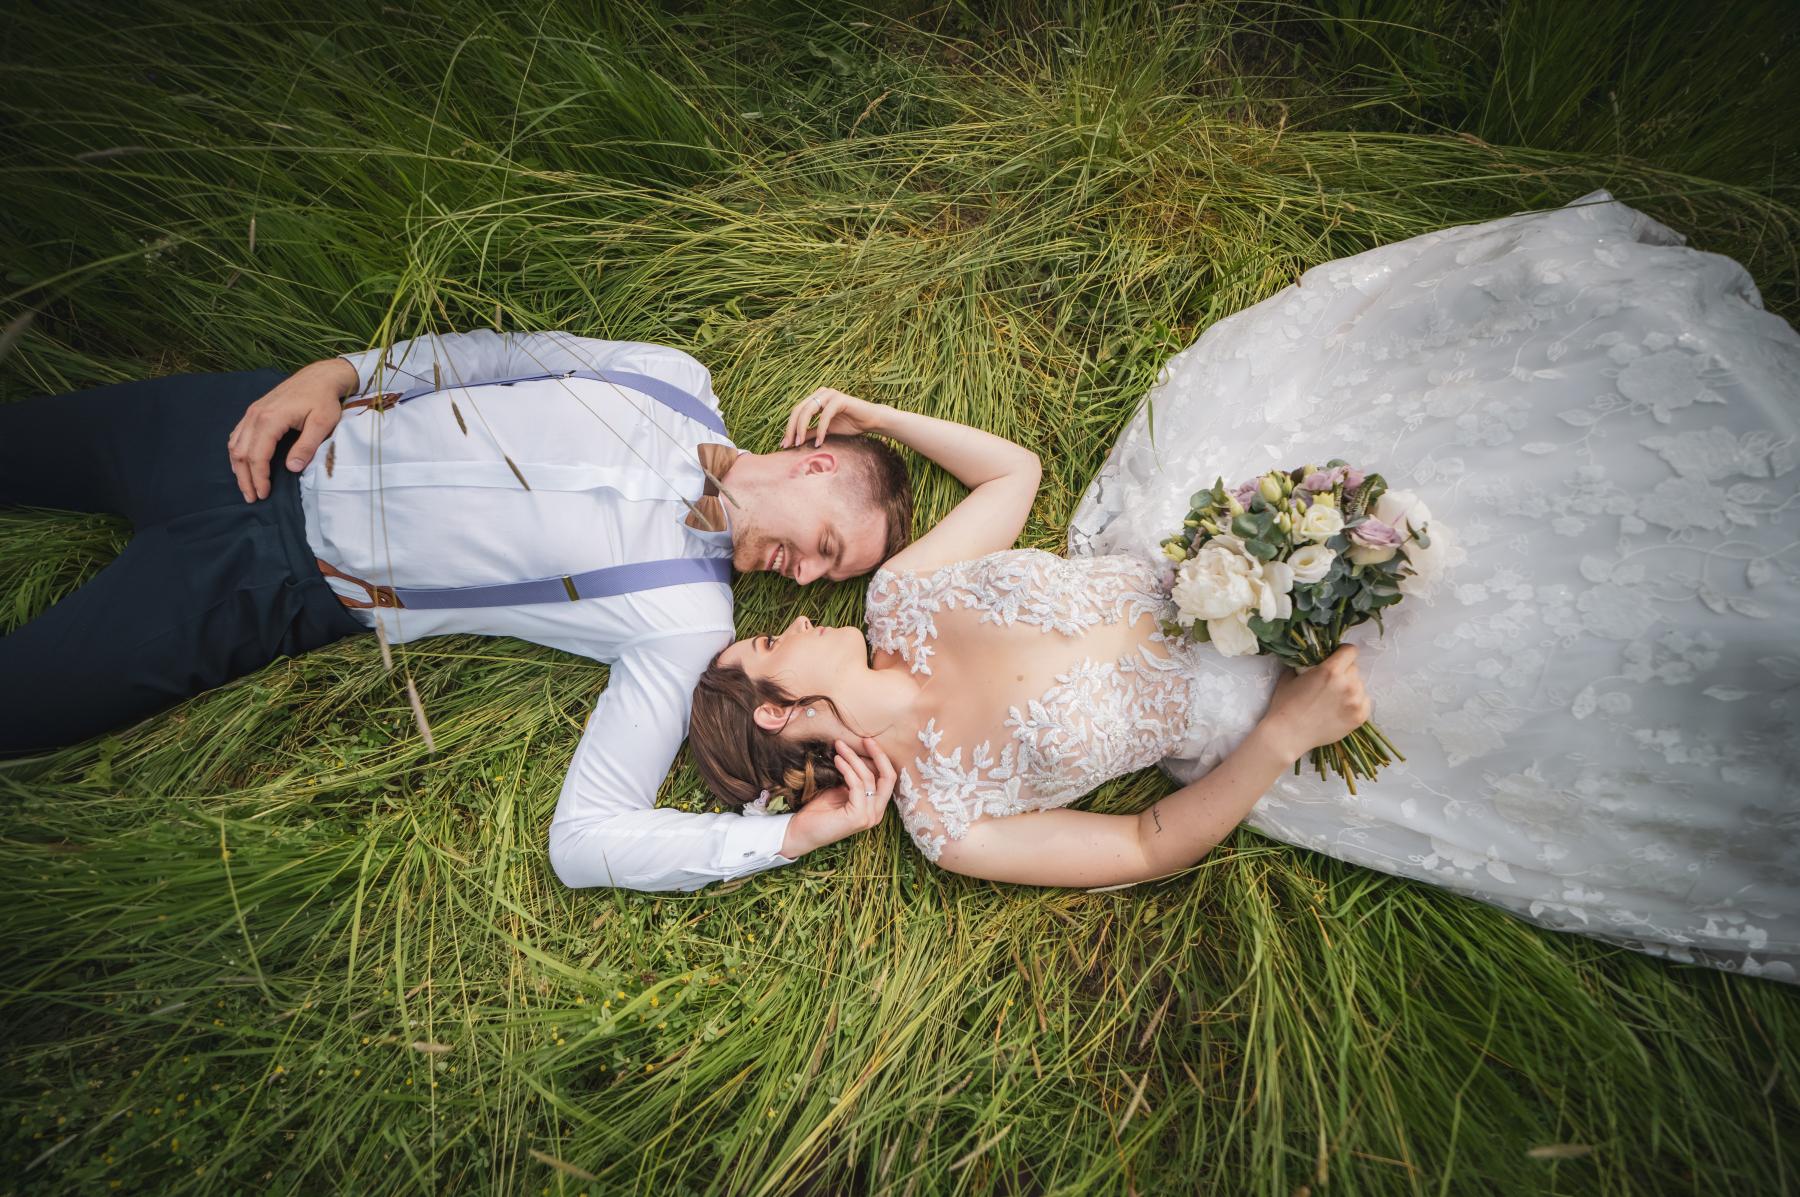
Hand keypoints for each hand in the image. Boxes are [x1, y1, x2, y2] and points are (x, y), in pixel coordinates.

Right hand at [226, 358, 354, 501]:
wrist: (318, 377)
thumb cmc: (323, 399)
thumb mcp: (323, 423)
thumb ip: (307, 446)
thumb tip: (292, 468)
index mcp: (270, 419)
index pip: (257, 455)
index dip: (259, 477)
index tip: (264, 494)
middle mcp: (255, 415)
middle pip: (241, 453)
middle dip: (245, 478)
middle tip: (252, 497)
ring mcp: (252, 412)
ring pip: (235, 444)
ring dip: (238, 467)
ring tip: (246, 486)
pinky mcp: (254, 411)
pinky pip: (237, 435)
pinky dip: (237, 452)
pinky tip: (243, 464)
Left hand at [777, 736, 895, 858]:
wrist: (801, 832)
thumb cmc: (819, 811)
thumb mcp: (841, 789)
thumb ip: (854, 778)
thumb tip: (858, 754)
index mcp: (875, 807)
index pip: (887, 778)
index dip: (880, 758)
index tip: (867, 741)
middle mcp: (876, 813)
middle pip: (888, 777)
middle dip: (877, 755)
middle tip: (864, 739)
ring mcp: (869, 816)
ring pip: (869, 778)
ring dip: (853, 758)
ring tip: (839, 747)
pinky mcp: (858, 817)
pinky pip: (857, 786)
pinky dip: (847, 769)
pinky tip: (837, 760)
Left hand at [781, 387, 888, 447]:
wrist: (871, 421)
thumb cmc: (850, 424)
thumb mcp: (825, 431)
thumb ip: (810, 432)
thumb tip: (794, 441)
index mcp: (816, 398)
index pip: (796, 412)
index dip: (789, 428)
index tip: (785, 445)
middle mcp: (821, 393)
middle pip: (799, 410)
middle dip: (792, 429)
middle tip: (789, 445)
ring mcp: (830, 394)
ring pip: (808, 410)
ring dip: (802, 428)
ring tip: (799, 444)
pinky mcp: (839, 399)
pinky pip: (824, 415)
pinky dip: (820, 430)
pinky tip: (819, 442)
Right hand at [1257, 644, 1372, 762]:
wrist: (1288, 734)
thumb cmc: (1285, 705)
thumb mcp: (1290, 676)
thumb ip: (1306, 664)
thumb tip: (1313, 658)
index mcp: (1330, 670)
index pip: (1350, 651)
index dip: (1343, 652)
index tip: (1337, 658)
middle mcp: (1347, 684)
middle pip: (1354, 668)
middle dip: (1344, 672)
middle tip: (1331, 683)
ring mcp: (1355, 701)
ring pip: (1360, 685)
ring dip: (1350, 687)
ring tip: (1334, 698)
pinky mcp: (1359, 717)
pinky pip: (1364, 701)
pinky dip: (1355, 702)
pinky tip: (1341, 707)